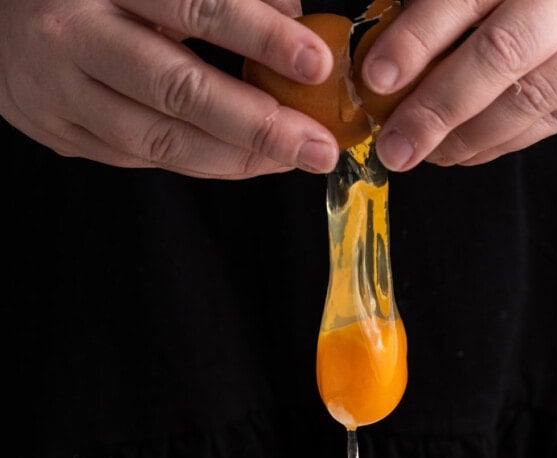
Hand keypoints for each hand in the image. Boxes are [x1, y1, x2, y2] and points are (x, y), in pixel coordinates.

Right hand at [0, 0, 339, 177]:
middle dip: (258, 125)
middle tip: (317, 146)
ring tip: (290, 158)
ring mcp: (58, 92)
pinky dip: (198, 162)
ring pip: (158, 140)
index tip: (316, 63)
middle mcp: (70, 35)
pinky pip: (138, 158)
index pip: (193, 4)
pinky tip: (242, 159)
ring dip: (234, 157)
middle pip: (177, 91)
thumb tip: (292, 14)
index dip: (258, 36)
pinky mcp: (57, 132)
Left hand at [359, 0, 556, 168]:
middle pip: (506, 53)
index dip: (421, 36)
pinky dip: (504, 142)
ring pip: (534, 98)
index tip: (379, 77)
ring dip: (469, 136)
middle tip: (397, 144)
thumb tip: (388, 47)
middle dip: (440, 107)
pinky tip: (465, 151)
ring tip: (423, 154)